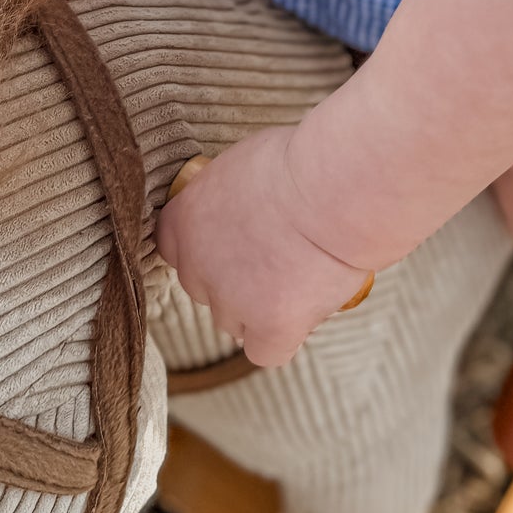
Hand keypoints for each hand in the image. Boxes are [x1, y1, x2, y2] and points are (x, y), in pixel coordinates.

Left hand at [155, 125, 371, 367]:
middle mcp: (195, 265)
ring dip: (261, 306)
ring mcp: (230, 300)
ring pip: (235, 321)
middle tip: (280, 252)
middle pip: (207, 287)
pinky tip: (303, 311)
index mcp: (183, 219)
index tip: (241, 236)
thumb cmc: (302, 162)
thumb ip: (228, 197)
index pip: (177, 249)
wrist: (335, 187)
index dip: (211, 247)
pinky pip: (266, 350)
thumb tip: (241, 207)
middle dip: (237, 276)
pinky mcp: (268, 326)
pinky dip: (282, 337)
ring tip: (302, 274)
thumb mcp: (244, 164)